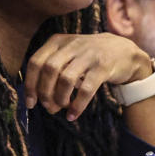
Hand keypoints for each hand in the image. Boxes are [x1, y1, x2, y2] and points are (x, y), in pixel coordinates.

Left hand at [24, 33, 151, 120]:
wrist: (124, 51)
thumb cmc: (89, 57)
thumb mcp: (68, 53)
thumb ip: (51, 67)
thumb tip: (34, 96)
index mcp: (58, 41)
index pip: (36, 62)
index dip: (30, 84)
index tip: (30, 103)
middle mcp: (72, 45)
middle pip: (49, 70)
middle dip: (45, 92)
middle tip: (48, 107)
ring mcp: (88, 55)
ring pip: (66, 79)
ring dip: (60, 98)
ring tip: (62, 108)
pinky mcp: (103, 66)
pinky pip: (86, 89)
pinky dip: (77, 105)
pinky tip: (73, 114)